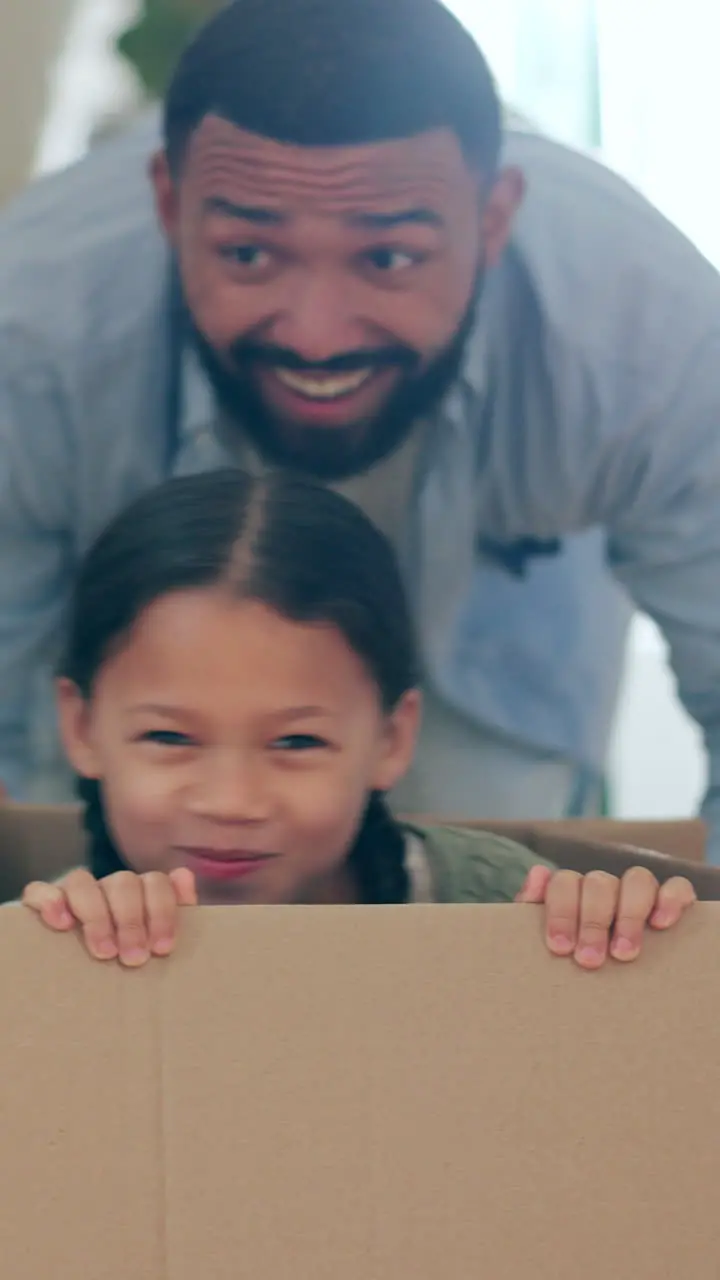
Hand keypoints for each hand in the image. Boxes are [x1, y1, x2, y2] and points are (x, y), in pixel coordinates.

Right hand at [22, 867, 196, 965]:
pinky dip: (51, 902)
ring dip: (96, 916)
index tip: (161, 948)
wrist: (77, 976)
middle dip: (131, 921)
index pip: (156, 882)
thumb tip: (184, 876)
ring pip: (82, 881)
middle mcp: (107, 887)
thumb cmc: (127, 957)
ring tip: (104, 952)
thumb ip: (175, 910)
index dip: (162, 912)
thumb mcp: (154, 939)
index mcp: (139, 892)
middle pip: (123, 883)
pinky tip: (62, 925)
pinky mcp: (41, 902)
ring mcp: (74, 892)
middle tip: (134, 958)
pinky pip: (39, 890)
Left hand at [516, 864, 695, 968]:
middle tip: (589, 960)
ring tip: (623, 954)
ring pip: (637, 880)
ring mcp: (636, 890)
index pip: (564, 883)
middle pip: (599, 883)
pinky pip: (677, 886)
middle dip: (593, 922)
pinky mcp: (670, 899)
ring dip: (629, 915)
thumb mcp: (542, 941)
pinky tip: (660, 924)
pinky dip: (670, 899)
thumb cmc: (567, 960)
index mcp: (571, 891)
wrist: (597, 986)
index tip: (560, 948)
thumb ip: (532, 910)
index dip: (561, 912)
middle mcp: (603, 885)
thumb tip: (537, 874)